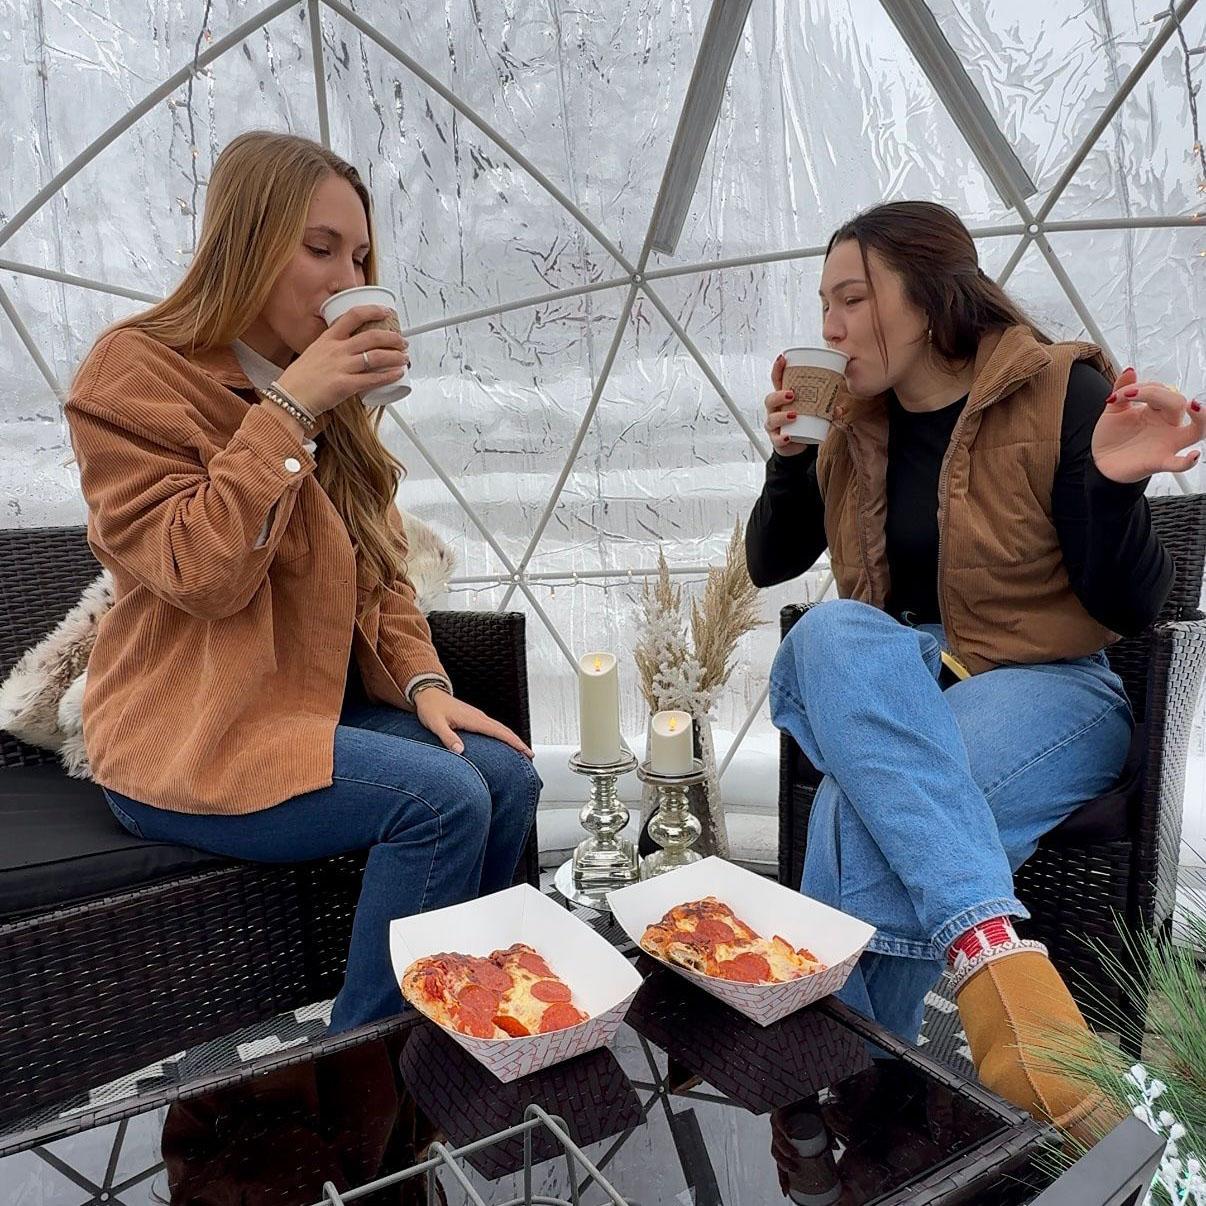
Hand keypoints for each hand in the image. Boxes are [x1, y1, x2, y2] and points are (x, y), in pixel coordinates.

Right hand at [275, 305, 409, 416]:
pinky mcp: (345, 385)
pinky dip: (389, 375)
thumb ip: (331, 349)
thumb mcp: (314, 353)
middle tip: (402, 341)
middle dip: (392, 338)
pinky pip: (373, 379)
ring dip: (395, 356)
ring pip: (376, 357)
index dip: (373, 311)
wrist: (289, 398)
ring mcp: (341, 367)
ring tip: (404, 357)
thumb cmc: (300, 379)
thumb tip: (348, 349)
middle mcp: (336, 350)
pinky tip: (398, 374)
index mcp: (328, 339)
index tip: (385, 311)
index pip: (353, 316)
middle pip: (371, 336)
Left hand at [414, 688, 533, 757]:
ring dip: (511, 739)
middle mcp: (478, 717)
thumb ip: (447, 737)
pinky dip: (502, 735)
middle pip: (504, 730)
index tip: (526, 751)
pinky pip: (493, 728)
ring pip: (500, 729)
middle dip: (518, 742)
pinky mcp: (474, 718)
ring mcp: (477, 716)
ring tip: (521, 751)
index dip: (514, 742)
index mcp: (473, 719)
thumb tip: (460, 751)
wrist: (427, 693)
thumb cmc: (431, 708)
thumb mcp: (435, 724)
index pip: (499, 732)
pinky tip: (502, 742)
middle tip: (530, 755)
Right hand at [764, 355, 846, 456]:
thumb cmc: (804, 421)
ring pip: (771, 419)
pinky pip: (776, 439)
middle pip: (770, 399)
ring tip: (794, 415)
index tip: (783, 358)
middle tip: (792, 394)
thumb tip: (838, 406)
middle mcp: (775, 410)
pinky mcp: (777, 440)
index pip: (777, 380)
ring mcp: (774, 425)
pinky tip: (788, 437)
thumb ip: (827, 406)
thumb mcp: (814, 410)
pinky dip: (781, 438)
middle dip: (779, 395)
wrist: (798, 444)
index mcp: (783, 398)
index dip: (778, 369)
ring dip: (781, 416)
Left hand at [1092, 367, 1204, 483]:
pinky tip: (1193, 456)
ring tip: (1195, 407)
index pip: (1161, 390)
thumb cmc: (1112, 436)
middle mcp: (1166, 425)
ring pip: (1196, 431)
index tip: (1118, 395)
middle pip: (1178, 403)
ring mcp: (1166, 443)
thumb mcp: (1114, 410)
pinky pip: (1179, 463)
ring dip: (1202, 419)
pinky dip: (1187, 461)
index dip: (1141, 387)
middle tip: (1131, 395)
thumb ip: (1121, 390)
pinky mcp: (1159, 461)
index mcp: (1156, 410)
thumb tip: (1130, 370)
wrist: (1099, 462)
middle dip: (1157, 393)